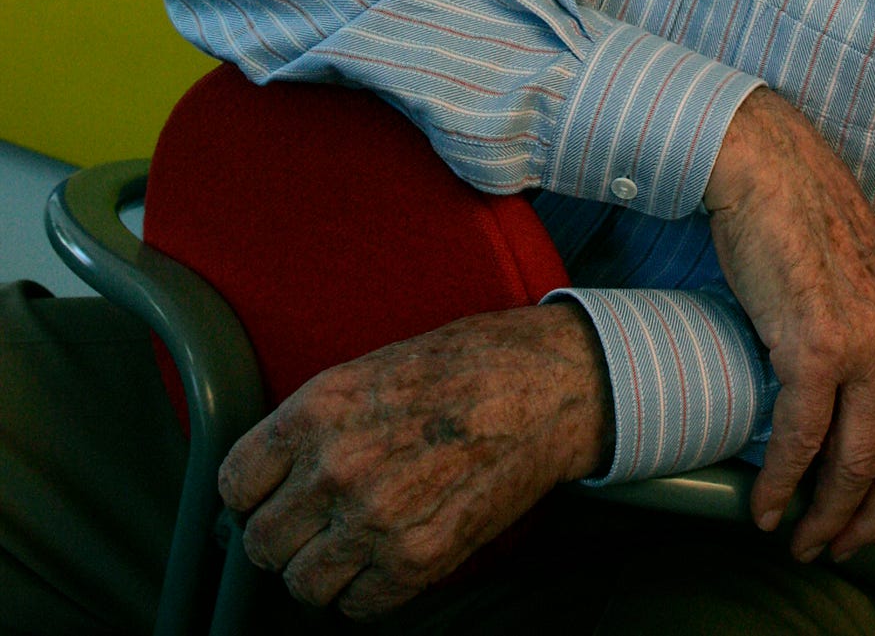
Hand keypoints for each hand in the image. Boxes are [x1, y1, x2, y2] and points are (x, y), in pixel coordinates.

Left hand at [217, 303, 610, 617]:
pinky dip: (367, 591)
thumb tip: (272, 472)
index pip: (235, 484)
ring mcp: (375, 520)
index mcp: (316, 411)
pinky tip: (387, 557)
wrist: (541, 386)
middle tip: (314, 525)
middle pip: (262, 545)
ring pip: (303, 585)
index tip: (270, 497)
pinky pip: (358, 606)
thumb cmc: (460, 367)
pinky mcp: (417, 559)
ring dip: (322, 571)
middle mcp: (335, 469)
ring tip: (350, 545)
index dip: (251, 495)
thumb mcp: (369, 370)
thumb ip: (314, 423)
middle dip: (283, 538)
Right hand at [704, 87, 874, 562]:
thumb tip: (863, 389)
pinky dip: (786, 482)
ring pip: (861, 461)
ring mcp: (867, 343)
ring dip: (832, 515)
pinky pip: (804, 437)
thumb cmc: (805, 212)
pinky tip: (767, 506)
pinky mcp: (816, 345)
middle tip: (843, 547)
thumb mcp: (869, 272)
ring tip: (804, 541)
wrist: (767, 164)